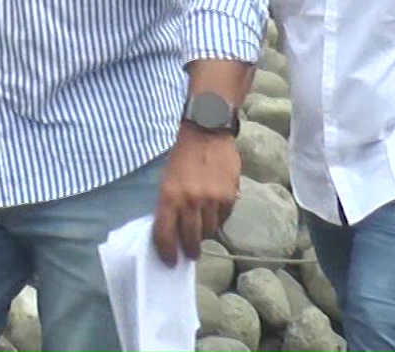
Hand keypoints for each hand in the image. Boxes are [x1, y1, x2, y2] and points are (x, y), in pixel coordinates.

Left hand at [153, 125, 239, 264]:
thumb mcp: (167, 179)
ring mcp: (211, 200)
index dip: (166, 252)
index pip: (164, 233)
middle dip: (189, 250)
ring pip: (209, 231)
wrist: (207, 132)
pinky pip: (223, 219)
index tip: (169, 262)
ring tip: (202, 233)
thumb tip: (173, 230)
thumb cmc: (182, 156)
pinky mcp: (229, 196)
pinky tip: (214, 215)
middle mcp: (190, 201)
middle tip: (190, 255)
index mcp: (169, 196)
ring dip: (204, 235)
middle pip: (190, 238)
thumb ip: (170, 204)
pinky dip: (218, 221)